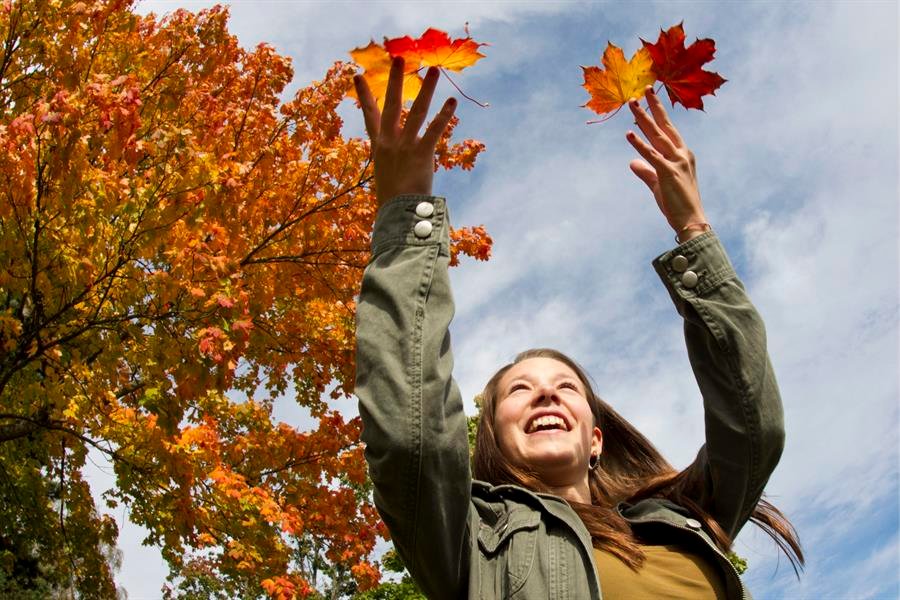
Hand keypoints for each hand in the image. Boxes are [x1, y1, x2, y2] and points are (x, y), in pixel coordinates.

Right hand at [354, 57, 456, 205]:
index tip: (357, 76)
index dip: (365, 95)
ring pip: (417, 111)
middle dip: (395, 80)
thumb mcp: (387, 177)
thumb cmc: (393, 201)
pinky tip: (452, 101)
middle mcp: (390, 142)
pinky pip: (434, 130)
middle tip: (399, 58)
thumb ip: (392, 165)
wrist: (397, 213)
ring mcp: (405, 146)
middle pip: (392, 104)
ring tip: (434, 70)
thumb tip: (394, 167)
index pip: (369, 115)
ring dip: (427, 89)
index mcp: (379, 147)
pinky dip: (444, 115)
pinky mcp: (421, 153)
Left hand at [626, 85, 708, 240]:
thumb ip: (646, 171)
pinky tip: (629, 134)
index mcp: (683, 154)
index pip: (668, 131)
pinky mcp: (668, 172)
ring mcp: (677, 162)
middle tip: (644, 89)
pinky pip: (651, 155)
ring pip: (657, 135)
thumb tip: (633, 163)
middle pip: (664, 126)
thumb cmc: (677, 203)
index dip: (657, 115)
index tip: (649, 100)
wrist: (690, 221)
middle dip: (654, 107)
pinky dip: (639, 144)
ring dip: (643, 118)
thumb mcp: (658, 184)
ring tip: (632, 103)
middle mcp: (682, 154)